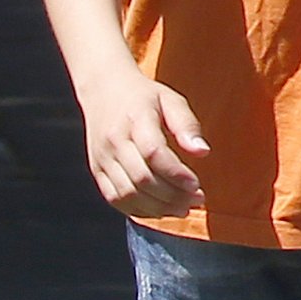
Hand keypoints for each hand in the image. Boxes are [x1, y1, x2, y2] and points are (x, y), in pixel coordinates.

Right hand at [76, 68, 207, 216]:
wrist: (102, 89)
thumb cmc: (143, 96)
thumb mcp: (170, 100)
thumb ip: (187, 124)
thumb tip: (203, 152)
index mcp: (135, 120)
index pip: (154, 154)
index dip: (176, 174)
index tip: (197, 184)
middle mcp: (114, 142)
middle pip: (141, 179)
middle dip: (172, 195)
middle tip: (197, 199)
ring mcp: (102, 158)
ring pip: (127, 194)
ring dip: (157, 208)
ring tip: (183, 208)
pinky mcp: (96, 170)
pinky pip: (114, 198)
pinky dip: (138, 210)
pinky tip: (160, 209)